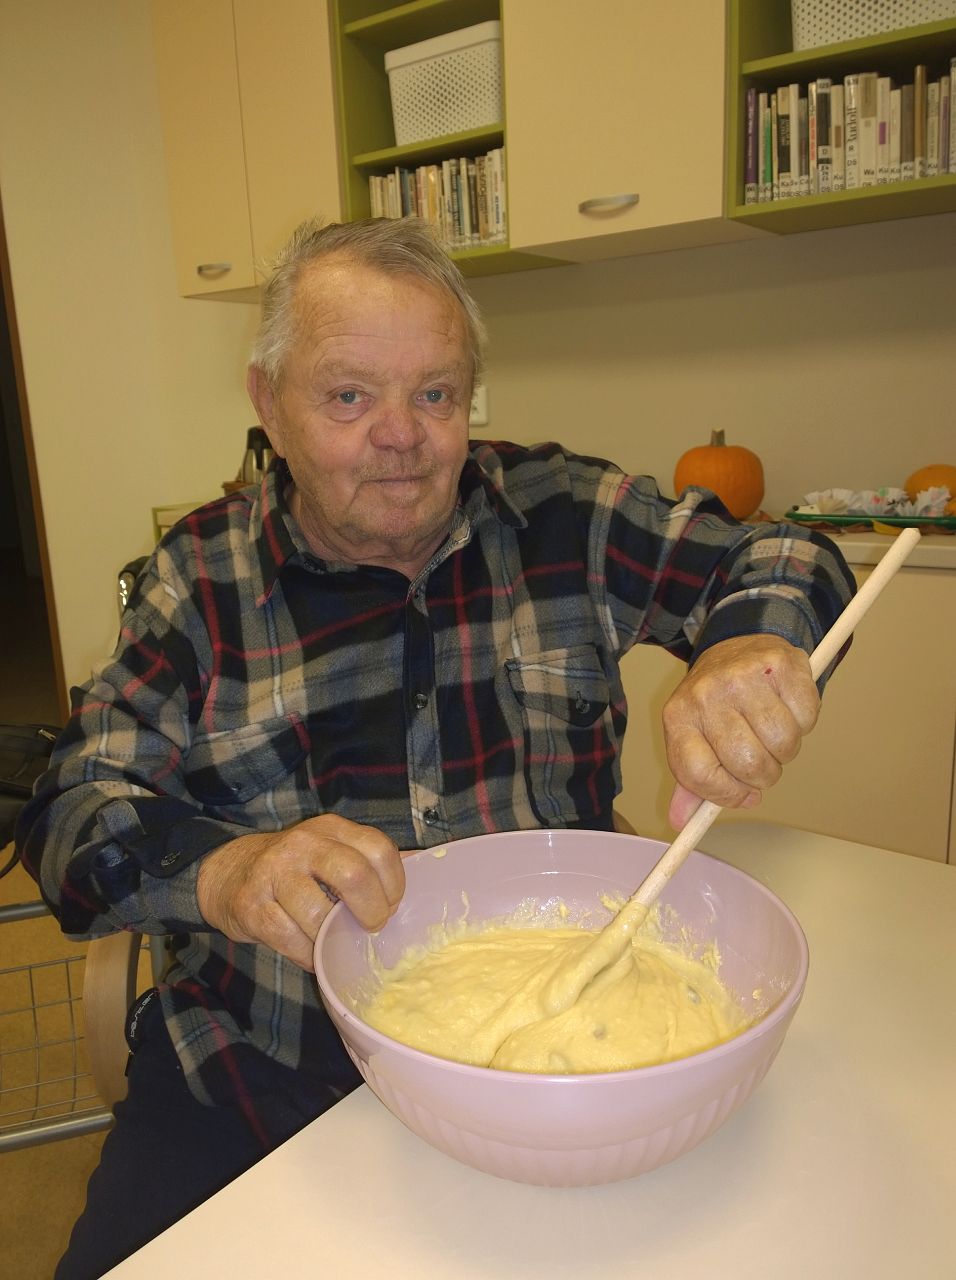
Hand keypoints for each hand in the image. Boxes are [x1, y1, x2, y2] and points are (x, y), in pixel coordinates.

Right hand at [196, 814, 403, 970]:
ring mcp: (274, 872)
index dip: (394, 885)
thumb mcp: (332, 852)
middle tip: (371, 927)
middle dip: (372, 911)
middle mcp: (303, 843)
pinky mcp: (251, 905)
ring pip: (319, 915)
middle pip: (354, 875)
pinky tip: (311, 953)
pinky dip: (308, 955)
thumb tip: (426, 868)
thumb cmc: (295, 870)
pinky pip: (291, 940)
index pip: (379, 849)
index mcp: (332, 828)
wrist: (229, 874)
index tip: (391, 906)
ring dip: (333, 940)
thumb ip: (371, 861)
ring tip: (334, 943)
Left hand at [662, 634, 819, 829]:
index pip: (699, 775)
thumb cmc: (717, 702)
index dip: (726, 794)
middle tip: (762, 760)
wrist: (737, 646)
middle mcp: (706, 694)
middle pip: (748, 764)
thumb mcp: (695, 737)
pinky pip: (806, 718)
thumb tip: (680, 822)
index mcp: (679, 717)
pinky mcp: (780, 664)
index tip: (743, 793)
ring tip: (772, 733)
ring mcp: (743, 676)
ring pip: (783, 744)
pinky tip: (787, 708)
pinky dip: (804, 723)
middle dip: (763, 774)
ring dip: (785, 750)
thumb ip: (691, 782)